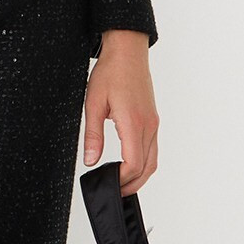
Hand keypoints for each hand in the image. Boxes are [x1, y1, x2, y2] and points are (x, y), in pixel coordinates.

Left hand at [83, 30, 157, 193]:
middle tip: (115, 191)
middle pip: (147, 167)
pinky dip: (143, 162)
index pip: (133, 164)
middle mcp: (149, 126)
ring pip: (153, 159)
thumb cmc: (111, 73)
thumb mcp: (93, 104)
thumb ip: (92, 135)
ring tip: (121, 182)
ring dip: (139, 175)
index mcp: (134, 123)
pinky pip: (152, 148)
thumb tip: (90, 161)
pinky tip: (129, 164)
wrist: (127, 52)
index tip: (107, 184)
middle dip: (132, 184)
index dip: (121, 180)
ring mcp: (153, 123)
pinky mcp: (152, 119)